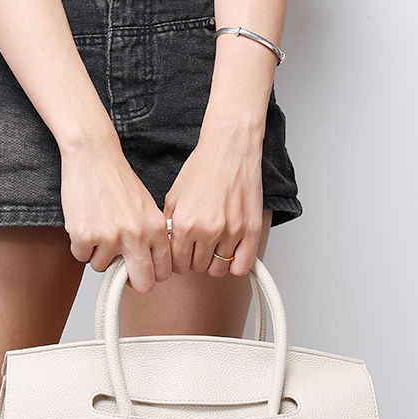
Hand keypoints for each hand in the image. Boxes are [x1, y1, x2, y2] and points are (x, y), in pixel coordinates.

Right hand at [60, 131, 171, 292]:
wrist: (93, 155)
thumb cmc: (117, 180)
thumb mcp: (146, 208)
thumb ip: (150, 237)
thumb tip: (149, 267)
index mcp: (155, 229)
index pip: (163, 272)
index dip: (150, 276)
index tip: (141, 272)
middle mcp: (136, 235)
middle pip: (143, 284)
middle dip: (131, 282)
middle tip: (120, 272)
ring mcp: (109, 237)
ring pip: (103, 267)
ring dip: (97, 254)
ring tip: (97, 228)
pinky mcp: (84, 235)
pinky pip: (81, 256)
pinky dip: (80, 244)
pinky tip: (84, 222)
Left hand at [163, 124, 265, 277]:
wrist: (230, 149)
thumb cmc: (203, 168)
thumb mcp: (174, 197)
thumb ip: (168, 227)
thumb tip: (166, 248)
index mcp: (184, 223)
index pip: (176, 264)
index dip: (177, 261)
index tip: (181, 255)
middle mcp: (208, 230)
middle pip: (196, 268)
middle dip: (194, 259)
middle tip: (197, 246)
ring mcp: (232, 232)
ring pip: (218, 269)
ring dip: (214, 261)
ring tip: (213, 246)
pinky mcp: (251, 230)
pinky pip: (242, 266)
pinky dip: (235, 264)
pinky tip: (231, 253)